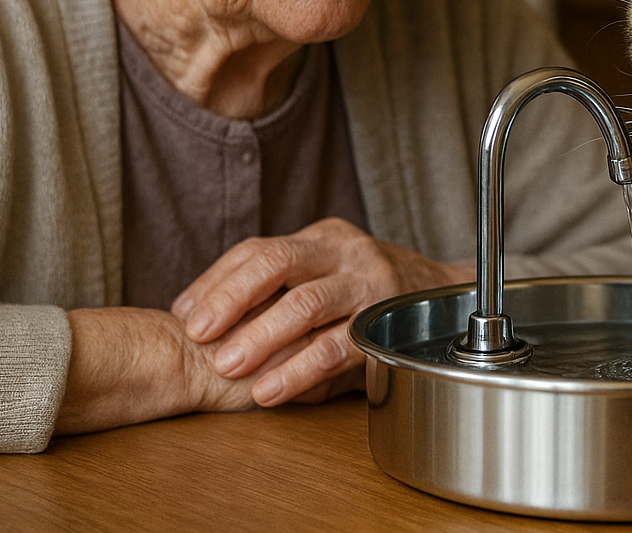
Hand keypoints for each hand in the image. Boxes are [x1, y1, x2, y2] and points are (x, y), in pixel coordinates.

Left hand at [170, 217, 473, 406]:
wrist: (447, 304)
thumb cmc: (368, 298)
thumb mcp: (324, 280)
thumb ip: (272, 295)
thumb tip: (194, 317)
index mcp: (321, 239)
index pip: (258, 250)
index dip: (216, 281)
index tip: (184, 314)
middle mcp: (346, 252)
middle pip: (277, 262)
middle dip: (232, 300)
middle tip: (200, 337)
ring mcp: (369, 284)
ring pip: (307, 303)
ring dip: (262, 338)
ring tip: (229, 368)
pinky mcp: (386, 324)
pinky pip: (339, 346)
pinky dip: (300, 370)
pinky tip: (273, 391)